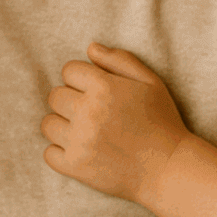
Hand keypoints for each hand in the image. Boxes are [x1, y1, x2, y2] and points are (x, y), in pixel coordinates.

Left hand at [41, 43, 190, 204]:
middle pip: (55, 96)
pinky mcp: (75, 166)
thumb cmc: (161, 120)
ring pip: (48, 123)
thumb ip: (119, 60)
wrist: (168, 168)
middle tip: (90, 112)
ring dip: (63, 125)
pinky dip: (60, 152)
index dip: (81, 78)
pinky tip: (80, 150)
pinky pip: (48, 153)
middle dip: (70, 100)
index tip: (95, 90)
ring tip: (84, 131)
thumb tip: (90, 48)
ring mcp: (79, 140)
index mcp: (104, 87)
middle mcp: (87, 111)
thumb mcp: (149, 81)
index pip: (68, 71)